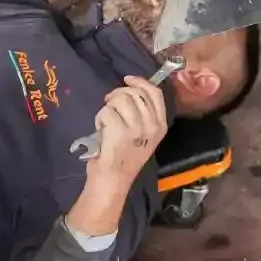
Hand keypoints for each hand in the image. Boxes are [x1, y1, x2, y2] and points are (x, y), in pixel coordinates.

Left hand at [65, 77, 168, 236]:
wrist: (113, 180)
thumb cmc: (125, 156)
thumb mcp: (143, 133)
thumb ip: (143, 112)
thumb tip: (131, 87)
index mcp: (160, 125)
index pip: (154, 93)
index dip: (139, 81)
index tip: (127, 80)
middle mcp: (152, 125)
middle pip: (133, 92)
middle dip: (117, 95)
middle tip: (110, 106)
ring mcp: (137, 128)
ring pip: (119, 99)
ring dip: (108, 108)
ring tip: (107, 123)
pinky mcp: (119, 130)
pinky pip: (105, 111)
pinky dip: (99, 119)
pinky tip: (102, 132)